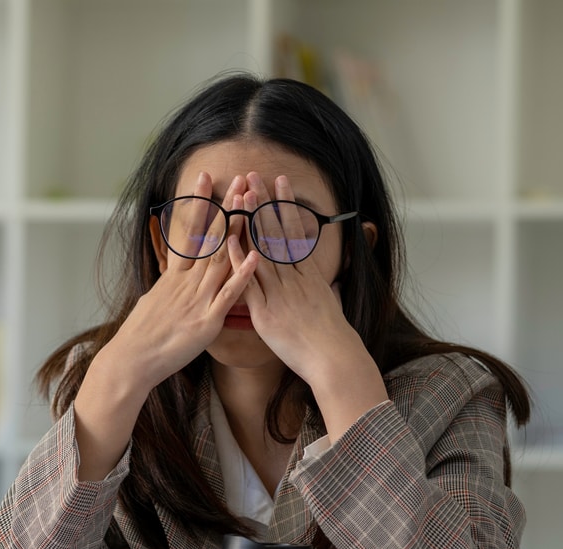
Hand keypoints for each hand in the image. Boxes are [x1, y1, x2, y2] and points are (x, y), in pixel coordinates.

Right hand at [102, 172, 259, 388]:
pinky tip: (254, 256)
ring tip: (251, 204)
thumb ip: (169, 286)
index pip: (189, 231)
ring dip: (238, 230)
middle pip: (210, 237)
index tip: (205, 177)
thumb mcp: (153, 301)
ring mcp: (198, 299)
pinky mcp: (207, 321)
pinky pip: (228, 295)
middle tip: (239, 179)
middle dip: (226, 207)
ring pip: (221, 258)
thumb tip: (172, 277)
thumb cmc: (141, 335)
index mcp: (175, 276)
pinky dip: (242, 275)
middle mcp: (187, 282)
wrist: (131, 360)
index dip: (199, 203)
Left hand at [230, 172, 387, 432]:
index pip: (295, 231)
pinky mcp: (266, 311)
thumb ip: (319, 286)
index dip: (285, 206)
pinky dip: (239, 260)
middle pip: (277, 233)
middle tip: (254, 176)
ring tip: (241, 195)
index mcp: (309, 274)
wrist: (333, 358)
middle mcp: (294, 278)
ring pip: (262, 250)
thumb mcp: (329, 302)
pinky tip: (229, 240)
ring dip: (251, 221)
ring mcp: (279, 292)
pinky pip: (249, 281)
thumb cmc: (332, 336)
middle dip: (264, 203)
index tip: (279, 183)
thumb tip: (321, 278)